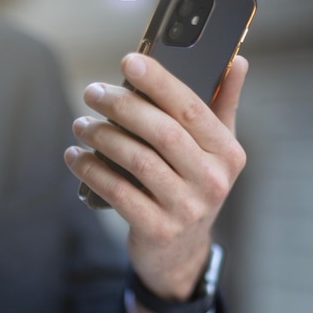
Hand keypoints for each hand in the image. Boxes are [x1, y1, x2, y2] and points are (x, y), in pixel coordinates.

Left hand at [64, 53, 247, 312]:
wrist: (181, 252)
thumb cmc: (193, 188)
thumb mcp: (215, 152)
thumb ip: (223, 105)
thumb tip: (237, 60)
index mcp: (227, 153)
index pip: (191, 108)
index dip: (159, 82)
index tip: (128, 61)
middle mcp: (212, 180)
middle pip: (161, 132)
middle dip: (122, 106)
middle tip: (92, 92)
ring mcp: (186, 208)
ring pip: (136, 160)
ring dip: (102, 137)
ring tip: (81, 124)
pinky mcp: (157, 229)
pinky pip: (117, 191)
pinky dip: (91, 170)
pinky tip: (75, 157)